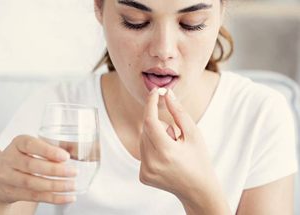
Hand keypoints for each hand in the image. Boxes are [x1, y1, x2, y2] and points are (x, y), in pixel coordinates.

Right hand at [0, 135, 77, 204]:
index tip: (66, 156)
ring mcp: (7, 177)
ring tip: (72, 185)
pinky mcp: (10, 193)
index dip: (48, 151)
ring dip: (56, 186)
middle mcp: (9, 159)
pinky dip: (53, 198)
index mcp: (17, 143)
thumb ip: (50, 148)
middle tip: (74, 172)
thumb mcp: (31, 148)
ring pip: (33, 183)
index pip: (31, 145)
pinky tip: (67, 197)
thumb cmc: (22, 158)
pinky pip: (34, 197)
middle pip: (32, 165)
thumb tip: (76, 151)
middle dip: (55, 170)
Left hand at [139, 88, 220, 203]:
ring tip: (172, 150)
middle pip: (146, 129)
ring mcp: (145, 171)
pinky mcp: (143, 176)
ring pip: (143, 140)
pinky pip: (143, 152)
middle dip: (158, 125)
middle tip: (175, 136)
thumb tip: (167, 94)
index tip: (155, 92)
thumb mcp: (194, 134)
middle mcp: (152, 163)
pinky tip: (167, 159)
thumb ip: (179, 113)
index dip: (151, 104)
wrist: (198, 191)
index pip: (150, 121)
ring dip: (155, 137)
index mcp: (166, 152)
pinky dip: (152, 149)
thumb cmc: (199, 160)